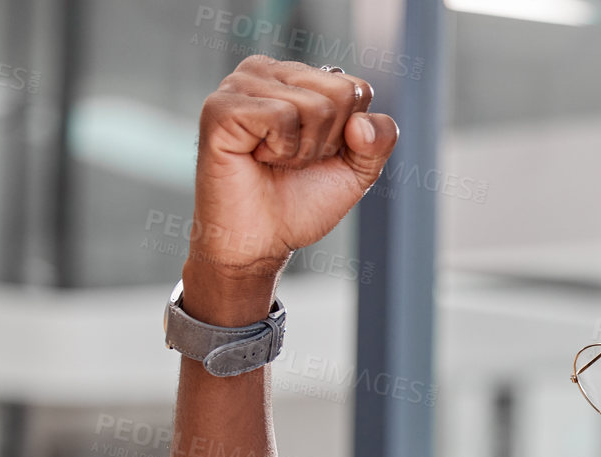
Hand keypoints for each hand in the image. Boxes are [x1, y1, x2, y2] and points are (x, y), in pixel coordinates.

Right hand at [189, 56, 398, 288]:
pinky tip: (256, 157)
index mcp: (295, 76)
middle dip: (326, 142)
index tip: (316, 155)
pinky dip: (280, 150)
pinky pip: (282, 116)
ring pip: (315, 106)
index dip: (348, 135)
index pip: (356, 88)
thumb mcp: (356, 170)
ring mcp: (239, 84)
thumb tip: (360, 122)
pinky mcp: (221, 106)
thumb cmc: (299, 203)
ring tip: (272, 160)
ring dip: (302, 150)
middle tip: (291, 160)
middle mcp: (265, 70)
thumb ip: (379, 140)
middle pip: (341, 93)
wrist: (260, 241)